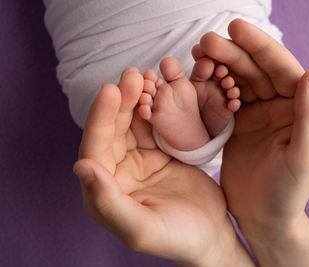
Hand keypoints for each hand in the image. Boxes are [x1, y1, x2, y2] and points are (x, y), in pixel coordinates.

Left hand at [72, 68, 252, 265]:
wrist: (212, 234)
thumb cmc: (177, 239)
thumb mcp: (141, 228)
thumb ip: (108, 202)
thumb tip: (81, 166)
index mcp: (104, 192)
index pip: (95, 150)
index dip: (100, 120)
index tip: (110, 90)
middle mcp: (117, 173)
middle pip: (114, 131)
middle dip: (120, 102)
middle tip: (132, 74)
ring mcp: (139, 161)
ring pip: (133, 124)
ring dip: (138, 100)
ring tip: (145, 76)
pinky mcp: (159, 153)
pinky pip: (155, 126)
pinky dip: (157, 108)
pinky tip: (160, 91)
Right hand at [194, 19, 308, 265]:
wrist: (263, 218)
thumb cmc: (288, 193)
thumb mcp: (305, 158)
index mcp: (298, 109)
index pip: (281, 69)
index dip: (260, 47)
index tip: (236, 29)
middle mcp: (278, 106)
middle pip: (255, 70)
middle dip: (232, 53)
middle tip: (205, 42)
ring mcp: (255, 113)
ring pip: (237, 80)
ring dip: (219, 65)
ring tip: (197, 54)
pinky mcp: (236, 124)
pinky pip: (223, 98)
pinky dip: (211, 85)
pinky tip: (197, 76)